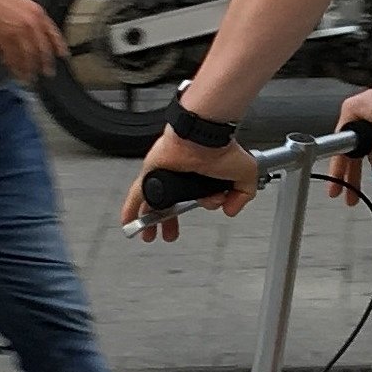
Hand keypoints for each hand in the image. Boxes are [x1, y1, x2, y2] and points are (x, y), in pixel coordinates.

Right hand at [0, 0, 66, 81]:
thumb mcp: (22, 3)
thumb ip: (32, 19)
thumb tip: (37, 35)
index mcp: (37, 13)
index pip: (53, 33)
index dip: (59, 46)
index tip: (63, 55)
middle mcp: (31, 23)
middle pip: (42, 49)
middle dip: (46, 63)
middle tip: (48, 73)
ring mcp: (19, 32)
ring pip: (29, 56)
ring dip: (29, 69)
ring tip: (30, 77)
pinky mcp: (6, 40)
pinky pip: (14, 57)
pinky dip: (15, 66)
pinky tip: (16, 71)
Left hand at [121, 127, 259, 242]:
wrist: (203, 136)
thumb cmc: (221, 148)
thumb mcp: (244, 175)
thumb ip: (242, 195)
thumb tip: (231, 210)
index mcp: (199, 177)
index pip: (195, 199)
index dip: (203, 207)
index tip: (211, 206)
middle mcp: (179, 177)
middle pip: (169, 205)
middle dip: (168, 223)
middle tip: (169, 234)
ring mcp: (163, 176)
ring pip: (152, 203)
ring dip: (149, 221)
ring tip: (148, 235)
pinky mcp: (150, 174)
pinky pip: (137, 195)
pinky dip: (131, 209)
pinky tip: (128, 222)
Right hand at [326, 79, 371, 206]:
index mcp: (353, 111)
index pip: (340, 147)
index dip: (338, 170)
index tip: (336, 188)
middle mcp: (360, 113)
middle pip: (352, 151)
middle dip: (352, 175)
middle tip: (349, 197)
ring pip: (366, 149)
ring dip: (368, 167)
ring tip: (365, 188)